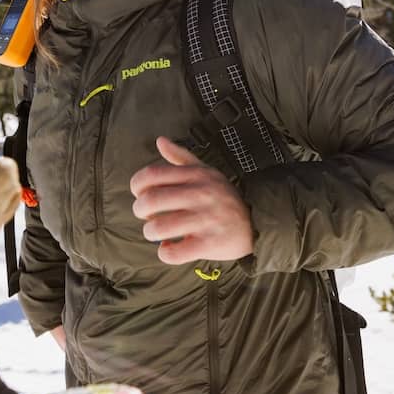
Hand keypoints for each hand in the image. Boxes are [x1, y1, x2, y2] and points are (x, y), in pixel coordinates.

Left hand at [130, 137, 252, 264]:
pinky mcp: (208, 244)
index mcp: (196, 175)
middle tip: (147, 215)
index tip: (140, 194)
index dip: (137, 185)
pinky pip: (173, 252)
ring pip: (158, 228)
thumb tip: (160, 141)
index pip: (152, 174)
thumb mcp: (206, 172)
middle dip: (140, 211)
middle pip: (150, 201)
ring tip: (157, 232)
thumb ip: (181, 157)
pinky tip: (170, 246)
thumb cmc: (224, 198)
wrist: (255, 224)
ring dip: (151, 232)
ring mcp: (205, 220)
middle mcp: (200, 194)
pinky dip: (165, 252)